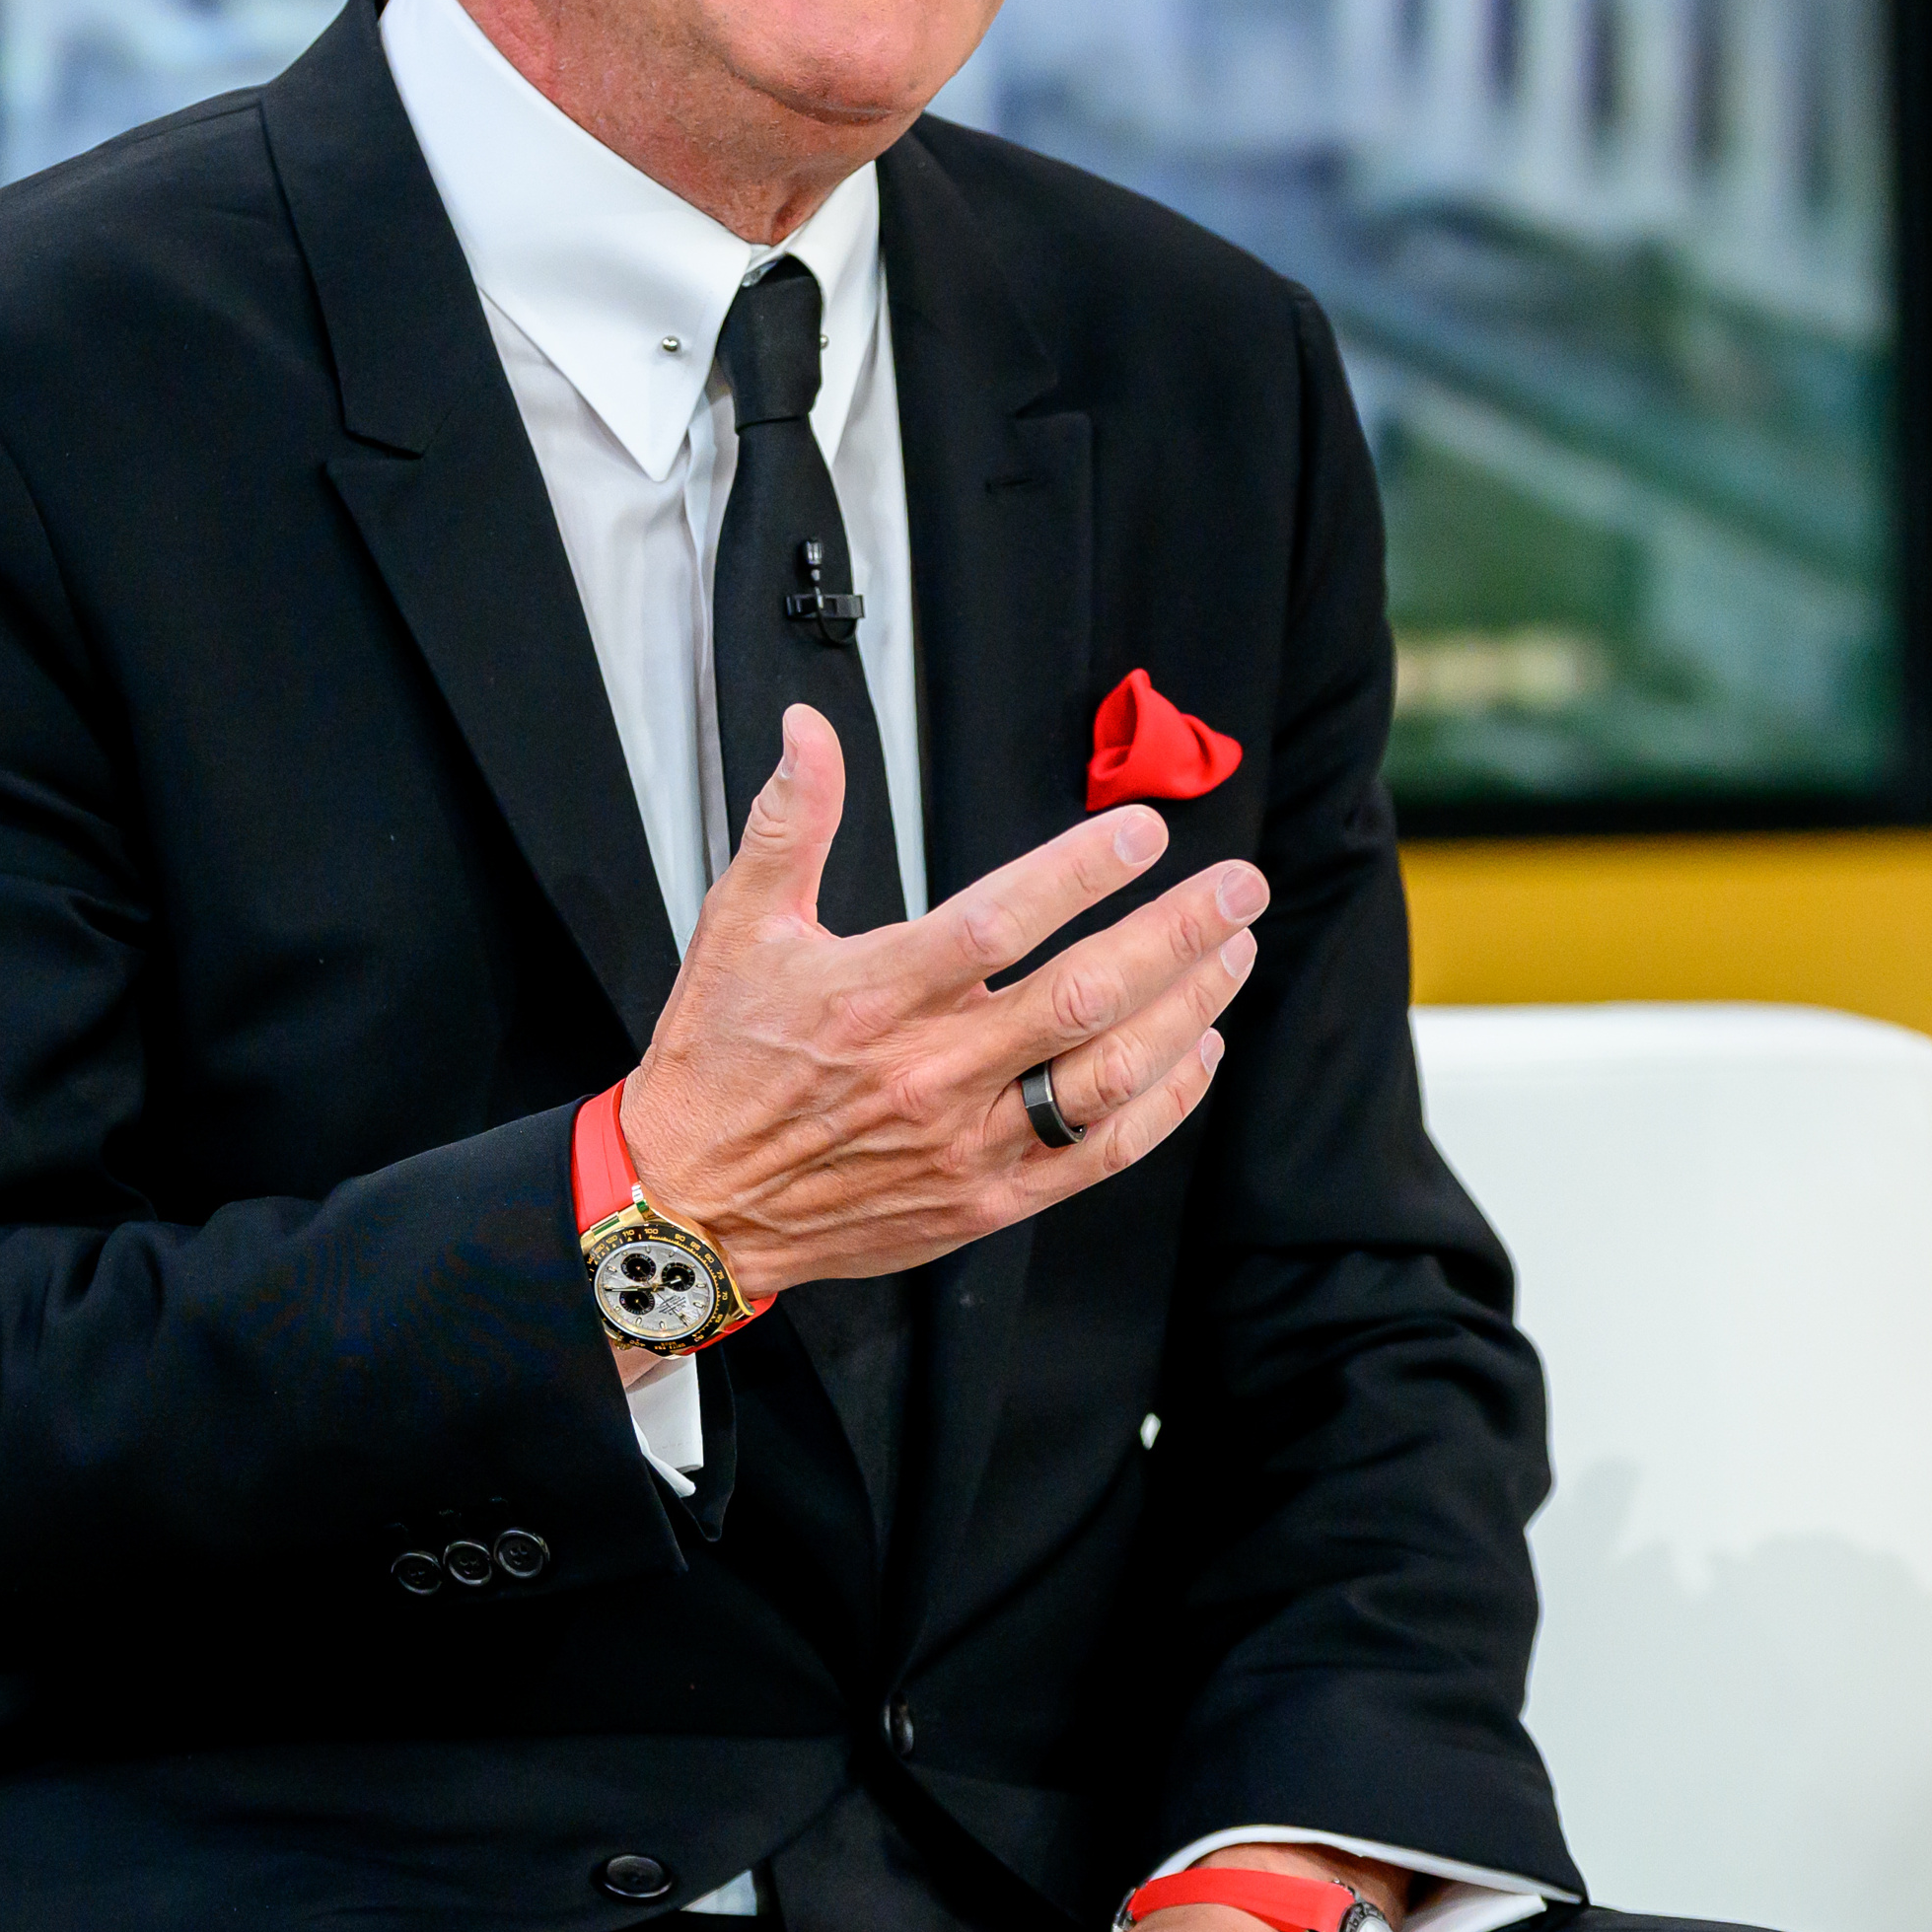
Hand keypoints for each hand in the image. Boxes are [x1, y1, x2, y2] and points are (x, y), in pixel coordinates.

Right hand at [617, 705, 1264, 1297]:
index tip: (1144, 830)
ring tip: (1232, 953)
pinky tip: (1196, 1050)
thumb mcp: (738, 925)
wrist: (693, 1202)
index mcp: (877, 993)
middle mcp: (932, 1069)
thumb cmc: (719, 1062)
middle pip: (1085, 995)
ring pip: (1110, 1074)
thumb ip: (792, 821)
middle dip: (1178, 933)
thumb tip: (809, 729)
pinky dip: (1164, 1102)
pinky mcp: (986, 1198)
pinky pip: (1098, 1153)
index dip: (1083, 872)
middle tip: (1239, 887)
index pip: (1001, 921)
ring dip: (1187, 1007)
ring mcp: (967, 1141)